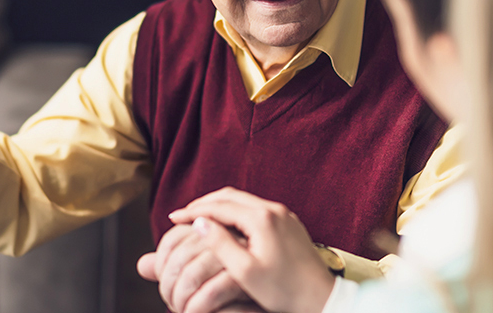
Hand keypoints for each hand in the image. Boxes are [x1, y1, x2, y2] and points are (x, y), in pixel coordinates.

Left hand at [137, 223, 251, 312]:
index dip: (162, 262)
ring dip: (180, 299)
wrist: (266, 308)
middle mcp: (231, 237)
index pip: (175, 237)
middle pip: (181, 255)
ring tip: (182, 311)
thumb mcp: (198, 283)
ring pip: (192, 273)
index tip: (165, 286)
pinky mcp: (248, 282)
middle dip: (168, 285)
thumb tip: (143, 265)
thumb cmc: (232, 298)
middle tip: (171, 304)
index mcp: (218, 231)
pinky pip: (210, 293)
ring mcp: (242, 257)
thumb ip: (173, 272)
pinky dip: (196, 309)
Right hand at [169, 187, 334, 312]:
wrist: (319, 297)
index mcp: (261, 219)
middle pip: (230, 196)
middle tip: (182, 215)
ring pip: (243, 201)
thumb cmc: (283, 290)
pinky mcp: (288, 222)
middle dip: (204, 203)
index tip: (172, 218)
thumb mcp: (245, 271)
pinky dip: (235, 212)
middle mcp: (273, 210)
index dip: (193, 211)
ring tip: (200, 219)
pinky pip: (255, 209)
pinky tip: (226, 226)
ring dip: (220, 206)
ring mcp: (283, 214)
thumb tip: (200, 223)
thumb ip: (220, 244)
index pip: (219, 206)